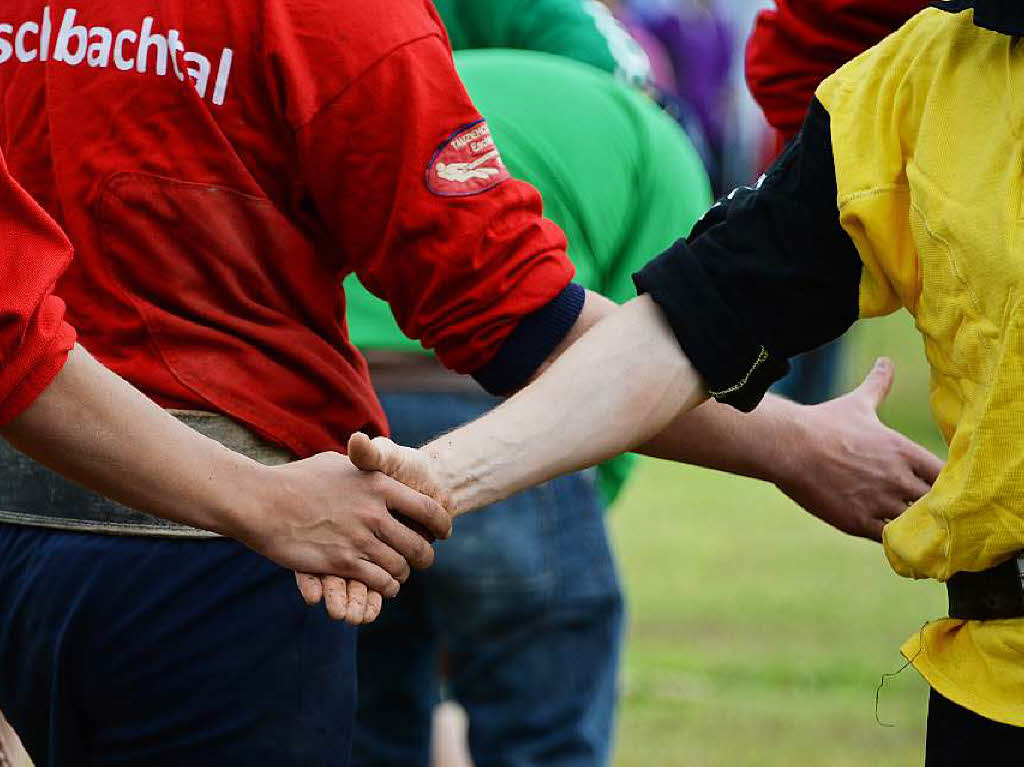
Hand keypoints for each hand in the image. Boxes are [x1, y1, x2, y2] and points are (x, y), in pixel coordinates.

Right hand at [229, 451, 450, 596]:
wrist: (261, 502)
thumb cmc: (297, 480)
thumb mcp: (338, 463)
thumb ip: (363, 464)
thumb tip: (374, 456)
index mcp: (379, 485)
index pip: (428, 509)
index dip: (442, 524)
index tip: (444, 532)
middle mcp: (374, 513)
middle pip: (418, 545)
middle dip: (425, 556)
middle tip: (424, 559)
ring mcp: (359, 540)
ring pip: (400, 567)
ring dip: (403, 574)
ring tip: (402, 575)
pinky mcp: (342, 563)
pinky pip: (378, 582)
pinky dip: (386, 588)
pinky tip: (384, 586)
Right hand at [773, 358, 943, 541]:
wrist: (788, 446)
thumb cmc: (823, 423)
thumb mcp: (857, 403)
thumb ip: (878, 384)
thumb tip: (885, 360)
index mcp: (903, 450)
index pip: (944, 475)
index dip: (942, 483)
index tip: (930, 485)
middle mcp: (897, 477)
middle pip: (935, 503)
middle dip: (930, 507)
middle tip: (918, 508)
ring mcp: (879, 501)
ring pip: (913, 525)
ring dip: (912, 526)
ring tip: (903, 525)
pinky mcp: (858, 521)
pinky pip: (889, 539)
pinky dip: (893, 540)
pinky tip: (885, 534)